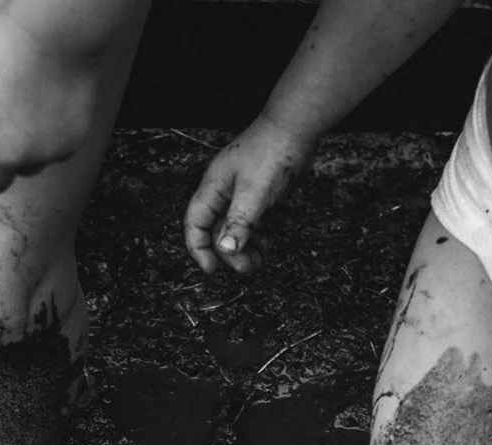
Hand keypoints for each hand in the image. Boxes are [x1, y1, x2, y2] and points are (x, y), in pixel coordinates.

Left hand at [0, 12, 101, 193]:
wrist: (55, 36)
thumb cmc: (4, 45)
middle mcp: (3, 155)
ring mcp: (37, 154)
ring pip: (26, 168)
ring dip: (22, 153)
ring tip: (26, 114)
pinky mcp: (66, 147)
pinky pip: (55, 153)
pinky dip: (50, 138)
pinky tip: (49, 108)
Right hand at [184, 115, 315, 274]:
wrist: (295, 127)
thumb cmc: (272, 152)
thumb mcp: (254, 192)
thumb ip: (240, 222)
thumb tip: (225, 248)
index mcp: (213, 188)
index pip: (195, 223)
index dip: (198, 248)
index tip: (212, 269)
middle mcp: (223, 191)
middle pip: (215, 229)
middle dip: (228, 252)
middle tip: (246, 268)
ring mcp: (240, 192)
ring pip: (233, 227)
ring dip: (243, 248)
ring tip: (257, 263)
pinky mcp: (257, 193)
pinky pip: (249, 221)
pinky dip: (255, 236)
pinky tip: (265, 246)